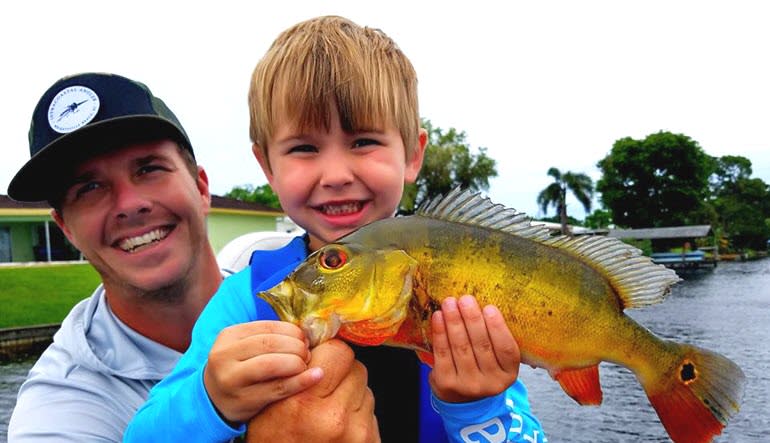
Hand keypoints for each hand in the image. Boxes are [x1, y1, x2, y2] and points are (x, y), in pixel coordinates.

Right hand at [204, 321, 321, 423]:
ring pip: (272, 364)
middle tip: (307, 354)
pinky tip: (316, 376)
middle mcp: (225, 355)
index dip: (293, 332)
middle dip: (296, 347)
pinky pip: (278, 388)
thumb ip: (269, 337)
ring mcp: (231, 379)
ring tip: (305, 365)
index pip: (268, 327)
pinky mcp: (243, 401)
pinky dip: (301, 381)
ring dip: (297, 362)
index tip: (305, 339)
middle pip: (269, 344)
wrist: (214, 400)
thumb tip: (307, 330)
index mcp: (229, 336)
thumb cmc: (239, 368)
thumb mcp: (244, 347)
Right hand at [246, 339, 379, 442]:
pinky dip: (358, 414)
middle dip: (342, 373)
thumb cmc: (274, 441)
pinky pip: (371, 411)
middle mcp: (334, 417)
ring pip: (366, 389)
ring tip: (329, 411)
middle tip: (325, 388)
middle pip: (356, 368)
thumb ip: (294, 373)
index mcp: (305, 403)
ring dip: (352, 394)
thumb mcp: (269, 405)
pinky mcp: (370, 441)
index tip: (321, 361)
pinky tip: (339, 427)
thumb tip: (318, 341)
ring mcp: (357, 432)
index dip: (330, 353)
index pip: (338, 351)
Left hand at [429, 295, 519, 402]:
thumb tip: (480, 304)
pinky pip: (442, 353)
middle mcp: (491, 383)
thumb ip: (494, 338)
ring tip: (449, 302)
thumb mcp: (496, 359)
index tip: (489, 307)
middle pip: (481, 345)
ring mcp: (468, 384)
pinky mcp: (446, 383)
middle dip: (472, 319)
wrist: (461, 398)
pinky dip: (439, 332)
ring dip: (454, 322)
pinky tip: (438, 317)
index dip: (498, 328)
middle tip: (465, 299)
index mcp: (508, 373)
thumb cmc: (481, 367)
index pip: (506, 349)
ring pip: (461, 347)